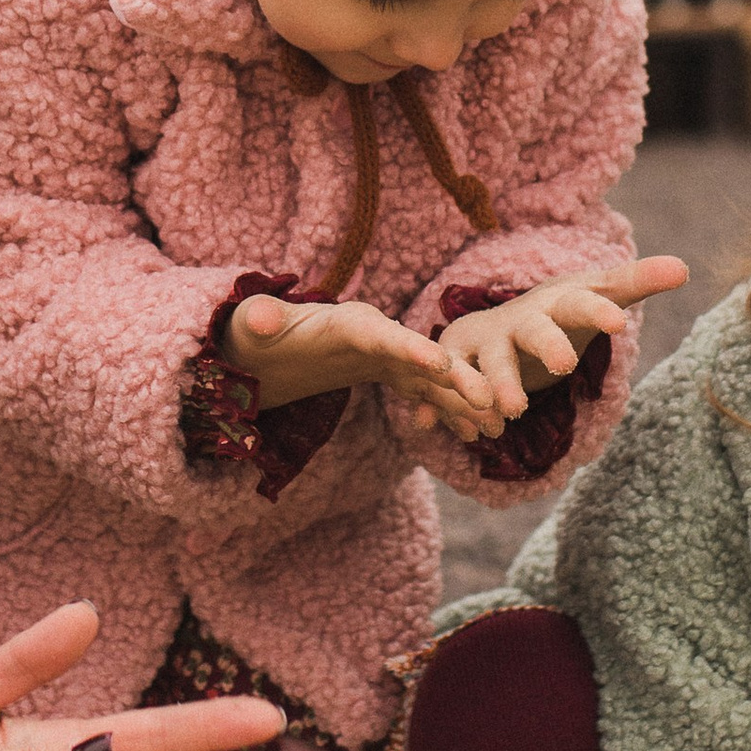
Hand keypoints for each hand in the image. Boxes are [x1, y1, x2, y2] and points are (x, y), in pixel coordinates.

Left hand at [226, 291, 495, 443]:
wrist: (265, 345)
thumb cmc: (255, 335)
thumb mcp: (250, 326)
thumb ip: (258, 318)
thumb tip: (256, 317)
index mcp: (348, 323)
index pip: (382, 335)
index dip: (411, 349)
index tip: (440, 365)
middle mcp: (378, 335)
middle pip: (423, 356)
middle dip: (460, 378)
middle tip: (495, 401)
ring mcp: (389, 354)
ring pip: (435, 378)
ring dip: (466, 400)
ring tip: (500, 426)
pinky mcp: (392, 372)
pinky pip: (428, 393)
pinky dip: (452, 411)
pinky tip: (478, 434)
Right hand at [402, 258, 689, 435]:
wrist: (500, 322)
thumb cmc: (558, 314)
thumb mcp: (594, 296)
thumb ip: (635, 282)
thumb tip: (684, 267)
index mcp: (555, 304)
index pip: (581, 302)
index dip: (598, 310)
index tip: (620, 322)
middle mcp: (517, 321)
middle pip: (533, 331)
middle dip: (546, 345)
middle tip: (564, 366)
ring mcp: (483, 344)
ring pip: (489, 364)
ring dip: (496, 385)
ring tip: (509, 414)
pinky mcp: (457, 367)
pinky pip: (448, 389)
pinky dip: (442, 409)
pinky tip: (436, 429)